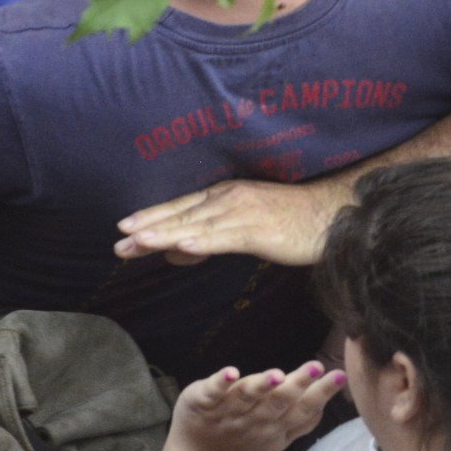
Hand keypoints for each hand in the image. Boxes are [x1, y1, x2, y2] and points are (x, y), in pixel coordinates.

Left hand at [114, 178, 338, 267]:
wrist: (332, 214)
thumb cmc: (289, 223)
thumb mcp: (242, 231)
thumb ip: (207, 240)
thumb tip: (174, 253)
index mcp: (224, 197)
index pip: (180, 209)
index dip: (151, 218)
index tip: (123, 229)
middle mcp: (229, 200)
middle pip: (181, 216)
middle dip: (148, 229)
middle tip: (118, 242)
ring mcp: (243, 213)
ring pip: (197, 225)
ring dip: (166, 234)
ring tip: (138, 242)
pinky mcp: (259, 230)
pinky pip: (226, 237)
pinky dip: (204, 241)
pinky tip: (184, 247)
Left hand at [167, 361, 343, 450]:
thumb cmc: (246, 439)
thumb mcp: (277, 437)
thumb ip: (301, 421)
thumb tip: (326, 402)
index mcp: (276, 426)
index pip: (302, 410)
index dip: (320, 394)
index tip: (339, 375)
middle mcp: (255, 420)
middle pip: (278, 402)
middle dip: (297, 384)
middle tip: (316, 366)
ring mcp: (228, 412)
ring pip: (247, 397)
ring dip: (262, 385)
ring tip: (277, 375)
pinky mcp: (203, 403)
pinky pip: (212, 392)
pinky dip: (220, 382)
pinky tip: (231, 372)